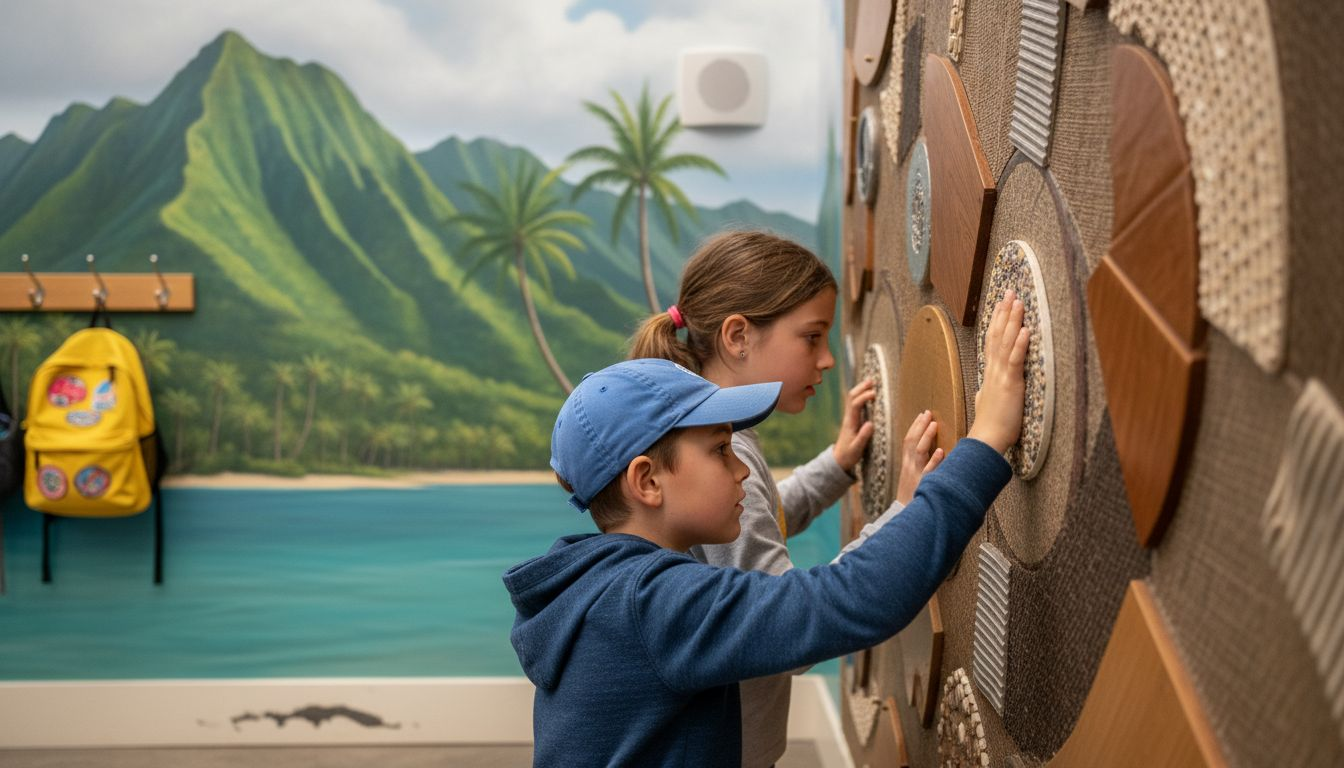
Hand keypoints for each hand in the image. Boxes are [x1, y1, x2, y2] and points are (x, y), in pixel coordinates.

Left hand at [833, 378, 876, 471]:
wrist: (838, 460)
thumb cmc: (848, 455)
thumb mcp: (857, 448)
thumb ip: (863, 437)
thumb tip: (870, 424)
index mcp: (850, 423)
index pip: (855, 405)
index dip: (863, 397)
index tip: (874, 394)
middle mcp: (849, 417)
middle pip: (851, 397)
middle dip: (861, 388)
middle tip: (872, 380)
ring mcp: (849, 418)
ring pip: (852, 399)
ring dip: (860, 389)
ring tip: (870, 382)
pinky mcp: (852, 420)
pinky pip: (855, 404)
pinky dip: (861, 396)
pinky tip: (867, 393)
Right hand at [895, 410, 943, 503]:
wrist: (905, 515)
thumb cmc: (912, 497)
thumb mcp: (911, 478)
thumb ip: (919, 465)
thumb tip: (933, 451)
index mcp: (906, 464)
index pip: (908, 440)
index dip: (915, 426)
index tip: (922, 415)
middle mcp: (909, 467)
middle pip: (911, 441)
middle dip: (920, 426)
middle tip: (928, 413)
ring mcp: (915, 475)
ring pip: (919, 451)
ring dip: (926, 437)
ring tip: (934, 425)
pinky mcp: (923, 485)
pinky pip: (928, 471)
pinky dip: (934, 461)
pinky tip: (941, 452)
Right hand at [968, 290, 1028, 453]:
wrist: (986, 439)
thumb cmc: (990, 424)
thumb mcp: (988, 400)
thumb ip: (989, 389)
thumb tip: (988, 386)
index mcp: (990, 372)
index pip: (992, 340)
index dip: (996, 320)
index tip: (1000, 304)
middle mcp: (994, 369)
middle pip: (998, 334)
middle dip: (1004, 312)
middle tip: (1009, 292)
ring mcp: (1001, 375)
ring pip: (1006, 342)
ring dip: (1012, 321)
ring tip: (1018, 302)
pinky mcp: (1011, 384)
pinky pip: (1015, 360)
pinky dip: (1020, 344)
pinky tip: (1025, 330)